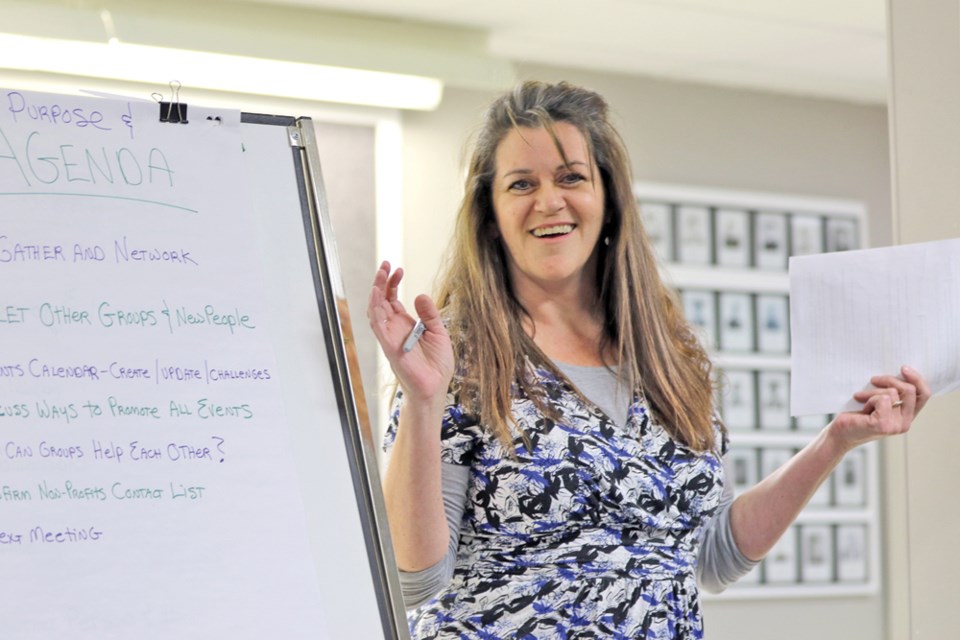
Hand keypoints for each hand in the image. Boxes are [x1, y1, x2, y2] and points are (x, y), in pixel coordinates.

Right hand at [367, 261, 453, 403]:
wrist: (436, 386)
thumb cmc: (437, 364)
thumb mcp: (438, 332)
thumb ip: (430, 314)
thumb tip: (420, 295)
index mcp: (405, 324)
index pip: (392, 299)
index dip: (392, 283)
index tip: (398, 269)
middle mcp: (394, 328)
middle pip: (381, 300)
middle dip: (381, 281)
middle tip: (385, 264)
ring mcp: (389, 336)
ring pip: (375, 309)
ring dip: (376, 291)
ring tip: (381, 274)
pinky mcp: (388, 345)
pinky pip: (377, 325)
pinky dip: (375, 309)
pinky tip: (377, 294)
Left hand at [827, 365, 930, 451]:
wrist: (840, 432)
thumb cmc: (856, 415)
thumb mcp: (878, 401)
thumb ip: (893, 392)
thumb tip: (898, 372)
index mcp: (907, 416)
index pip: (924, 395)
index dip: (917, 379)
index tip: (904, 368)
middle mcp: (905, 423)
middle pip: (910, 390)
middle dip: (889, 380)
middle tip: (873, 380)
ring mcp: (896, 425)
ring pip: (893, 393)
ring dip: (873, 391)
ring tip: (861, 398)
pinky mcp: (884, 424)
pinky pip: (882, 399)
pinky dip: (869, 398)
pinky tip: (861, 406)